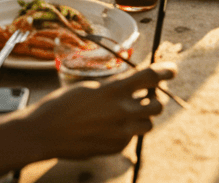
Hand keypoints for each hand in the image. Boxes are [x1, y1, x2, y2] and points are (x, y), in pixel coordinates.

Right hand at [28, 64, 175, 159]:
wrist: (45, 133)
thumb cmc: (64, 104)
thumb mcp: (92, 87)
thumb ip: (116, 87)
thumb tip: (134, 85)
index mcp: (115, 90)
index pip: (151, 76)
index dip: (166, 71)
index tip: (173, 69)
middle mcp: (122, 112)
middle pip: (157, 104)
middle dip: (156, 98)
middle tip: (148, 94)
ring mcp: (120, 133)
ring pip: (148, 124)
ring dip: (144, 116)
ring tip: (129, 110)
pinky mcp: (115, 148)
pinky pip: (131, 137)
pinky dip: (127, 130)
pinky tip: (110, 127)